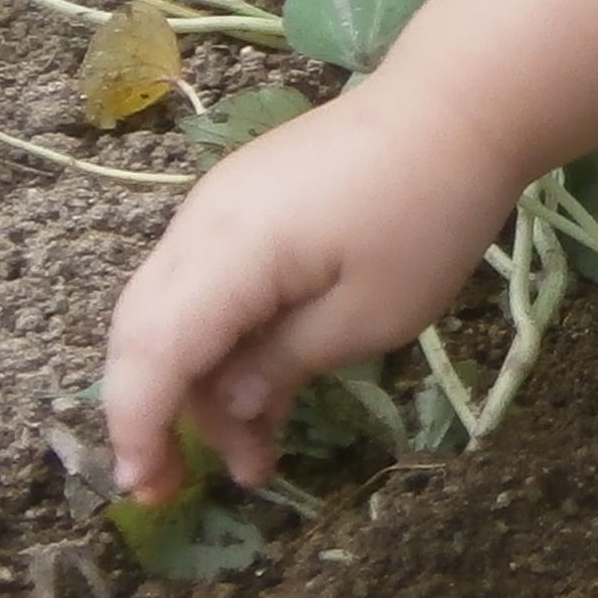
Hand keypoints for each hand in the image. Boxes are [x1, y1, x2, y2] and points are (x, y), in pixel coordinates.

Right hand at [101, 83, 521, 498]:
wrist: (458, 107)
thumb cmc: (425, 214)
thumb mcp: (367, 316)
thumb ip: (282, 363)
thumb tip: (226, 404)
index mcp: (225, 254)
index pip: (149, 354)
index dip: (138, 428)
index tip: (148, 490)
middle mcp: (200, 228)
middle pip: (145, 335)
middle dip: (156, 418)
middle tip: (180, 490)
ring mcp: (219, 212)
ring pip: (176, 315)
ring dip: (204, 390)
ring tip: (256, 460)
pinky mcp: (247, 208)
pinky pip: (210, 287)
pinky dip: (227, 345)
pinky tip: (266, 400)